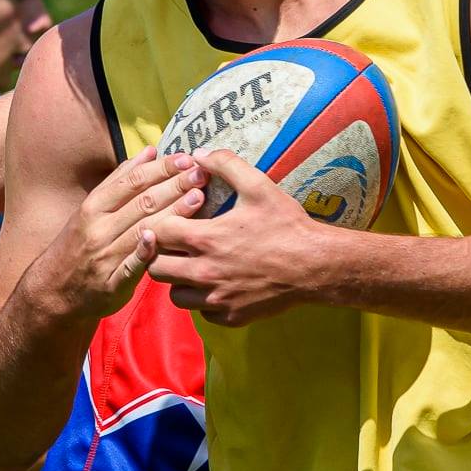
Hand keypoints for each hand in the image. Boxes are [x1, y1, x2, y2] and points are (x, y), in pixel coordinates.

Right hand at [30, 146, 207, 322]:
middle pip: (142, 202)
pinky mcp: (112, 284)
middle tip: (201, 173)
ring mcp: (105, 257)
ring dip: (172, 213)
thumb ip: (120, 180)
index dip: (161, 168)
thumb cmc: (79, 244)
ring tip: (198, 197)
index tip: (185, 158)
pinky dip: (144, 252)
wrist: (54, 290)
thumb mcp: (92, 208)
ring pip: (142, 230)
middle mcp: (98, 229)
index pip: (132, 181)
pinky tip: (161, 239)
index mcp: (94, 207)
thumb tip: (149, 152)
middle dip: (174, 185)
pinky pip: (131, 267)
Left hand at [147, 149, 328, 324]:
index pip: (157, 233)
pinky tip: (216, 286)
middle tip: (176, 247)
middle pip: (156, 269)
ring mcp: (216, 299)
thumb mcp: (258, 186)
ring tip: (193, 268)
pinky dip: (203, 301)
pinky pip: (201, 312)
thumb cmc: (286, 225)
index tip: (171, 221)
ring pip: (175, 296)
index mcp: (204, 238)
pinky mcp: (229, 316)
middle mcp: (204, 272)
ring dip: (179, 281)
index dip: (160, 225)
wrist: (315, 265)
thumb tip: (199, 153)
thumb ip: (225, 164)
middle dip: (161, 255)